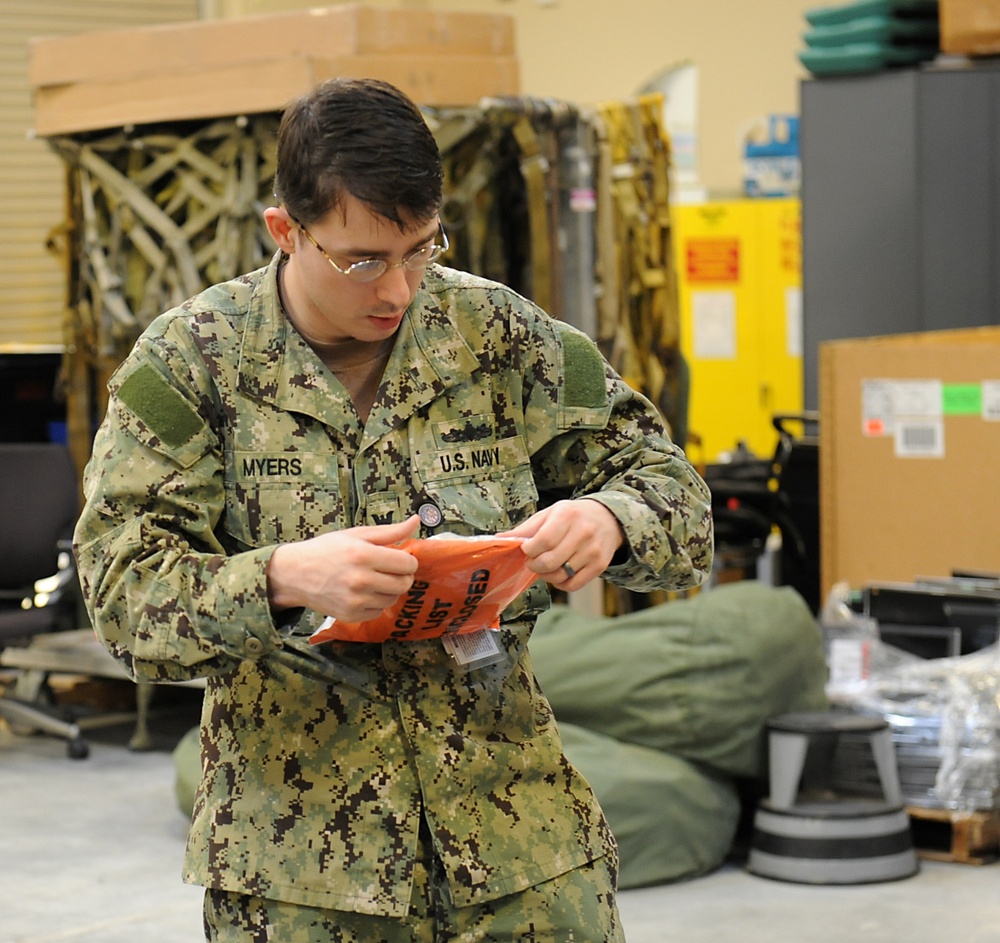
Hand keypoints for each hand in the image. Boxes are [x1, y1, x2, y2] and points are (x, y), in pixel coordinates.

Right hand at [268, 515, 419, 622]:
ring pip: (393, 598)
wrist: (295, 573)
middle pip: (404, 583)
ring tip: (375, 579)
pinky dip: (376, 602)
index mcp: (364, 555)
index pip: (407, 564)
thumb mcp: (356, 534)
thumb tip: (415, 521)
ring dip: (390, 589)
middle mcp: (361, 580)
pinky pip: (378, 611)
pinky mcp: (350, 615)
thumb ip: (389, 531)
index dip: (408, 561)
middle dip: (402, 575)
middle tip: (391, 570)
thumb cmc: (326, 550)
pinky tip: (364, 592)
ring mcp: (355, 600)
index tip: (400, 558)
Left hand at [500, 499, 623, 589]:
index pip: (543, 541)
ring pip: (560, 575)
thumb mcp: (549, 513)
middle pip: (550, 561)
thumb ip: (526, 528)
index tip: (526, 549)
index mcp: (567, 516)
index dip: (529, 550)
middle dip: (534, 565)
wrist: (608, 519)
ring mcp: (593, 551)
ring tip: (545, 566)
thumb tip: (500, 539)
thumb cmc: (572, 516)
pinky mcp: (599, 565)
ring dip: (546, 575)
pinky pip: (573, 585)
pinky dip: (560, 583)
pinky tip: (558, 573)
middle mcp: (583, 533)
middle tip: (532, 561)